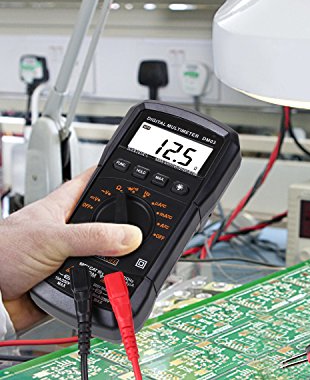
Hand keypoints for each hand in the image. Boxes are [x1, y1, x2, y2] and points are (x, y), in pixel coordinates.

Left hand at [0, 168, 141, 329]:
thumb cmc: (1, 254)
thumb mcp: (52, 238)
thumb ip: (92, 236)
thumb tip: (130, 236)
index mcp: (65, 205)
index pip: (98, 181)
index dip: (120, 176)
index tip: (145, 177)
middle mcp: (71, 229)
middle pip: (110, 220)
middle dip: (125, 227)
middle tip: (141, 231)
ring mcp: (73, 255)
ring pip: (107, 253)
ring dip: (115, 261)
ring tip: (125, 262)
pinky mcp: (73, 281)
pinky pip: (100, 280)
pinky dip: (107, 283)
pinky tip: (110, 283)